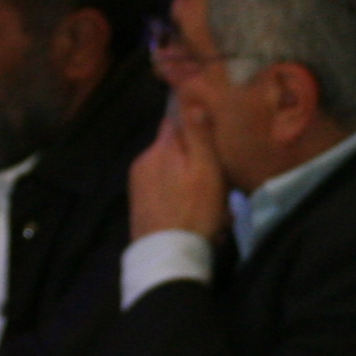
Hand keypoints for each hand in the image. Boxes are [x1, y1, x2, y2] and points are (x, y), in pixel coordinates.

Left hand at [128, 99, 227, 241]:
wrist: (168, 257)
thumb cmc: (194, 211)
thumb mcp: (206, 170)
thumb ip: (198, 134)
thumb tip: (191, 98)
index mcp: (159, 148)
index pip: (174, 119)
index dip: (195, 125)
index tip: (212, 136)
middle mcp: (143, 159)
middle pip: (173, 148)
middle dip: (194, 159)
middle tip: (218, 181)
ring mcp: (137, 183)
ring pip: (169, 171)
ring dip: (188, 181)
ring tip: (209, 204)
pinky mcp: (138, 204)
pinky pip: (162, 190)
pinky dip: (178, 197)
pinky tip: (193, 215)